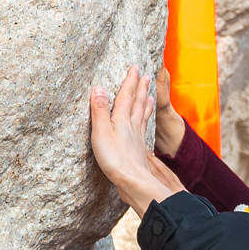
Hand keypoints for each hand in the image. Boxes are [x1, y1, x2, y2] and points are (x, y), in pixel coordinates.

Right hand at [89, 67, 186, 214]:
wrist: (133, 181)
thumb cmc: (115, 158)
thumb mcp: (101, 132)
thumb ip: (99, 110)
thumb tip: (98, 88)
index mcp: (122, 119)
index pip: (126, 96)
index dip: (130, 81)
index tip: (135, 68)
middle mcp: (132, 126)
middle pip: (137, 103)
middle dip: (141, 88)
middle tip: (146, 76)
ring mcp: (137, 138)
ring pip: (142, 115)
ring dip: (145, 103)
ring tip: (150, 96)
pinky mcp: (138, 149)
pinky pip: (143, 129)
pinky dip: (145, 121)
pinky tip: (143, 125)